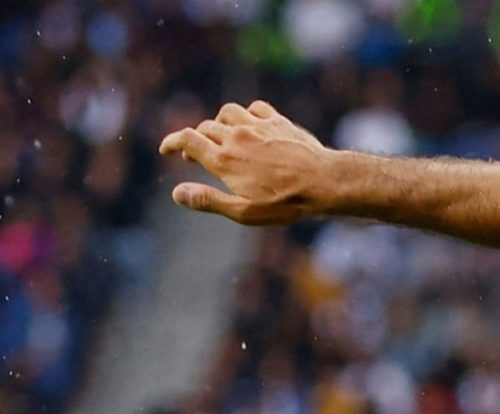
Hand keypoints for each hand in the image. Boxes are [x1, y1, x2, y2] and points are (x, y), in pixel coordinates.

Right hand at [159, 101, 334, 225]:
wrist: (326, 182)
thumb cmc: (286, 203)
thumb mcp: (245, 211)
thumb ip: (209, 201)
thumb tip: (177, 193)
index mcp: (223, 159)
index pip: (186, 139)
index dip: (171, 142)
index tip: (166, 150)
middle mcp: (236, 138)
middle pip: (204, 128)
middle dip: (197, 141)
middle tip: (200, 157)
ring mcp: (258, 126)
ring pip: (227, 113)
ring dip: (220, 124)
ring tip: (224, 140)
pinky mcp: (278, 121)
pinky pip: (254, 107)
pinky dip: (247, 114)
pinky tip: (251, 126)